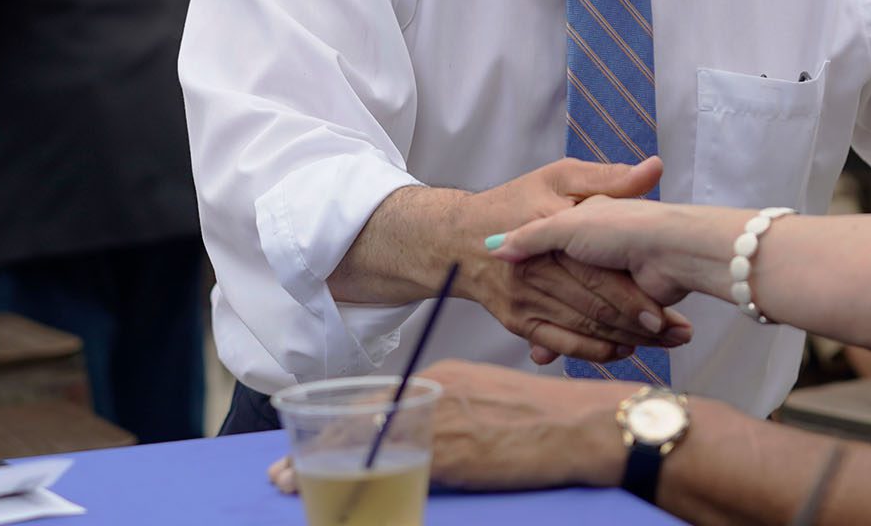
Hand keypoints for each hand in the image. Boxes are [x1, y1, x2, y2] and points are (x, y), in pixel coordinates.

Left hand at [263, 361, 629, 495]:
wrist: (587, 425)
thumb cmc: (553, 418)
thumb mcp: (495, 401)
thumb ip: (457, 411)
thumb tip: (424, 436)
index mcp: (448, 373)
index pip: (378, 397)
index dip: (340, 423)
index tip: (313, 439)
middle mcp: (437, 389)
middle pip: (361, 417)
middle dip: (318, 445)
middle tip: (283, 472)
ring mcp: (442, 420)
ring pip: (366, 443)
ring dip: (324, 467)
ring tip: (292, 486)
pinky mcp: (452, 452)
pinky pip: (392, 469)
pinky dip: (358, 484)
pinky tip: (337, 497)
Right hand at [457, 158, 693, 365]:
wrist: (459, 236)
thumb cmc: (516, 200)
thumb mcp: (558, 177)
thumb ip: (607, 178)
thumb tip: (654, 168)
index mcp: (549, 229)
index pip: (596, 271)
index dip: (632, 294)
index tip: (664, 309)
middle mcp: (534, 269)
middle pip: (594, 306)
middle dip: (639, 323)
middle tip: (676, 333)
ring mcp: (524, 299)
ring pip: (582, 328)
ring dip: (625, 340)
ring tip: (662, 343)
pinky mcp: (519, 321)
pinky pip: (559, 343)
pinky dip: (591, 352)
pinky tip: (620, 350)